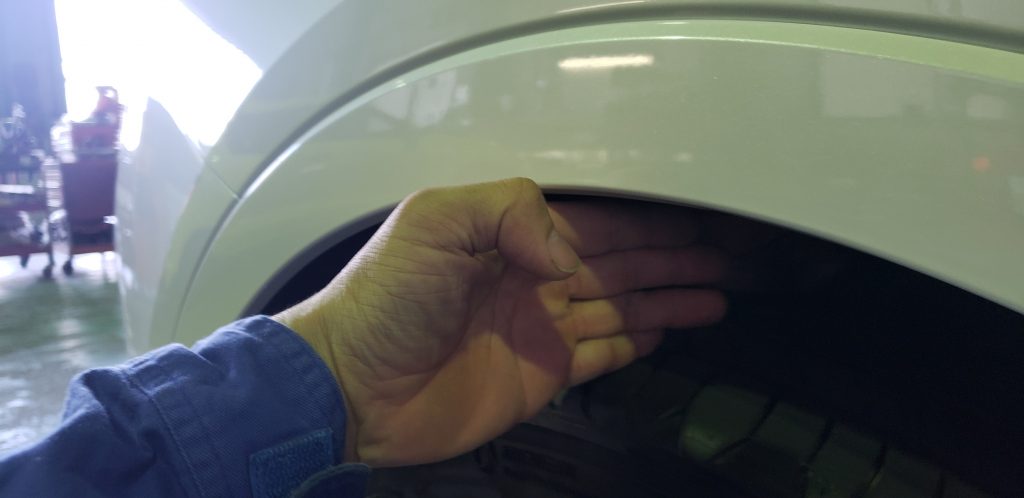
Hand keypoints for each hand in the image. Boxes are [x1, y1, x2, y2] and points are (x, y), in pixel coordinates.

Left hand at [275, 178, 727, 466]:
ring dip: (668, 301)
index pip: (595, 225)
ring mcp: (537, 329)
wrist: (352, 383)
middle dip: (672, 260)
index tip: (692, 221)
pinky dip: (634, 343)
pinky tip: (664, 331)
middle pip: (620, 266)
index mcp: (509, 238)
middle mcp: (529, 281)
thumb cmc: (380, 301)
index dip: (647, 224)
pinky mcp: (538, 376)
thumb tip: (569, 251)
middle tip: (725, 258)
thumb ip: (509, 212)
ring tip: (715, 296)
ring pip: (620, 309)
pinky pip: (599, 355)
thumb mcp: (435, 223)